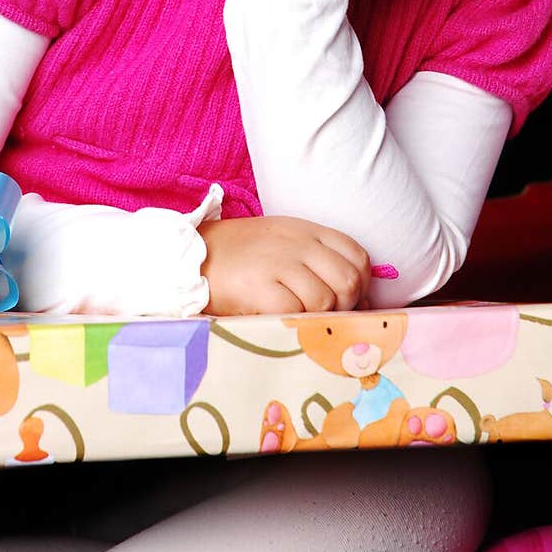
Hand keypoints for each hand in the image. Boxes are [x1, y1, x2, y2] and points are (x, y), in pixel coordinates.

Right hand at [198, 215, 370, 315]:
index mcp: (306, 230)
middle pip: (348, 281)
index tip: (349, 303)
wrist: (189, 257)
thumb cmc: (240, 256)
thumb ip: (318, 260)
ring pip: (324, 300)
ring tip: (295, 318)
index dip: (361, 286)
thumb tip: (361, 302)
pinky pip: (295, 311)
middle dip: (345, 307)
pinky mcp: (258, 286)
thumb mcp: (283, 243)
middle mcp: (297, 243)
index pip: (357, 256)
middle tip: (324, 316)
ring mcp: (278, 263)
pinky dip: (293, 322)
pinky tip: (278, 319)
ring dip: (316, 318)